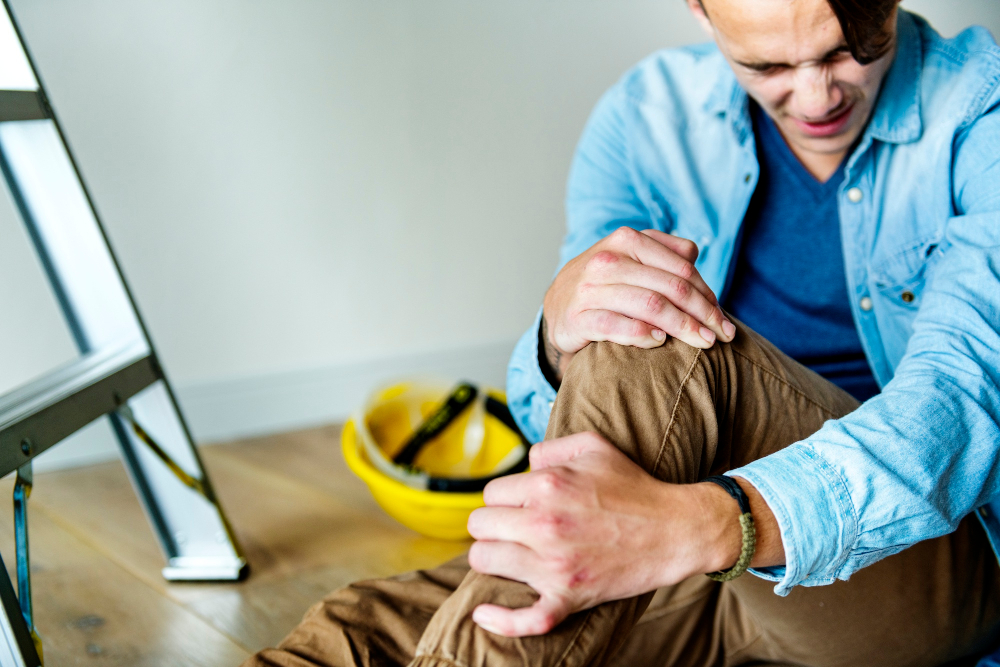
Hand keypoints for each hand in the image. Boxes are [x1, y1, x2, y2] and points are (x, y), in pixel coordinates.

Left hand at [466, 433, 743, 636]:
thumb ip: (549, 448)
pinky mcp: (569, 597)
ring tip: (511, 554)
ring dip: (494, 557)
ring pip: (484, 561)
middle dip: (493, 525)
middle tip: (513, 529)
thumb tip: (523, 467)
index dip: (504, 498)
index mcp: (547, 485)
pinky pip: (525, 619)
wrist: (675, 530)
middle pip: (479, 526)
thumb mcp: (593, 446)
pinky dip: (501, 620)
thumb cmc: (634, 485)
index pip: (490, 493)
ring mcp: (555, 565)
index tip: (520, 505)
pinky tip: (484, 614)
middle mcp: (544, 524)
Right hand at [541, 227, 734, 379]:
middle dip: (703, 314)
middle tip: (722, 336)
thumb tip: (694, 254)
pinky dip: (642, 335)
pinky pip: (616, 326)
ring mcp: (590, 289)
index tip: (723, 321)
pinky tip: (660, 342)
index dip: (708, 296)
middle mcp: (608, 260)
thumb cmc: (606, 283)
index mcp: (627, 240)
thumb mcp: (631, 258)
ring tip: (702, 343)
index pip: (682, 269)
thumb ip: (663, 252)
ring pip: (650, 305)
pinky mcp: (577, 318)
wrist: (558, 304)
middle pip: (671, 287)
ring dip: (683, 327)